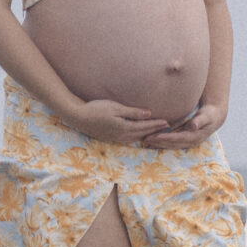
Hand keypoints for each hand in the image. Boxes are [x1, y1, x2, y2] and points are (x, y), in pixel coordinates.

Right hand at [66, 98, 180, 146]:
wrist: (78, 117)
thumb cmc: (96, 109)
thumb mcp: (115, 108)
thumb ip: (132, 112)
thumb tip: (149, 114)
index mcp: (124, 128)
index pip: (145, 127)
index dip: (157, 124)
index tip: (168, 122)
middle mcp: (122, 136)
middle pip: (143, 134)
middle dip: (155, 131)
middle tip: (167, 127)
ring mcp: (116, 138)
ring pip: (137, 138)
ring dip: (148, 135)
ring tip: (157, 132)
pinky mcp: (112, 138)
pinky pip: (130, 139)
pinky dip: (138, 137)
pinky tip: (141, 135)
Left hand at [143, 103, 223, 146]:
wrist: (215, 117)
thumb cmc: (210, 114)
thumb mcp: (207, 115)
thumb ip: (200, 120)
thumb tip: (194, 126)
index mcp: (195, 137)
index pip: (177, 139)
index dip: (165, 138)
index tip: (154, 136)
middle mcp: (190, 142)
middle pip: (172, 144)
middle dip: (158, 142)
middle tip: (145, 139)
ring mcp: (187, 142)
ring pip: (170, 145)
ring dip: (158, 144)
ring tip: (145, 142)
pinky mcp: (184, 140)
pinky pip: (171, 143)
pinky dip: (162, 142)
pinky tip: (153, 141)